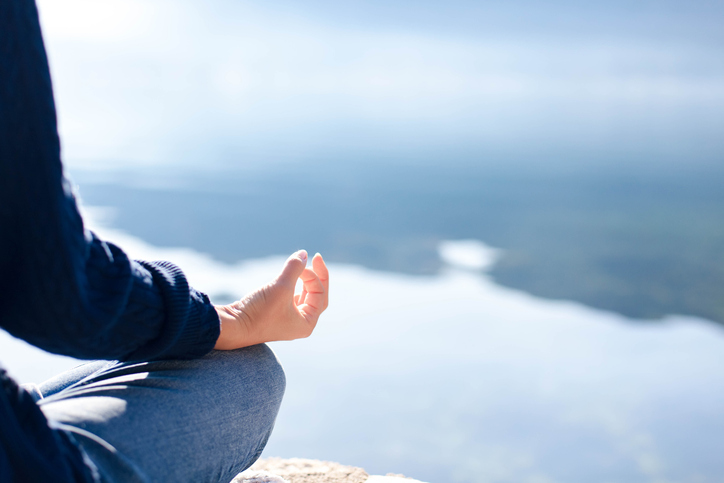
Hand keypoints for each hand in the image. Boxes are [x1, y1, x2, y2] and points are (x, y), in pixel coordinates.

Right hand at [213, 250, 328, 349]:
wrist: (231, 326)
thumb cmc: (258, 311)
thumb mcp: (280, 287)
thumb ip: (294, 268)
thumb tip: (304, 253)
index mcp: (307, 324)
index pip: (320, 294)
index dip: (313, 276)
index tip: (300, 266)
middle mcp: (300, 324)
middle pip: (317, 295)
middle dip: (317, 276)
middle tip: (316, 257)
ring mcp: (288, 319)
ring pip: (304, 295)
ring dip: (305, 279)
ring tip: (301, 265)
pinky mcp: (275, 313)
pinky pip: (291, 296)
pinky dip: (293, 284)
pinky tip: (289, 275)